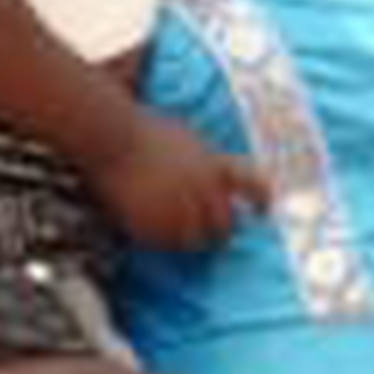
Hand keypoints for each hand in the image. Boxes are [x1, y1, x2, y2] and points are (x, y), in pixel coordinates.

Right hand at [90, 115, 275, 252]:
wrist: (110, 137)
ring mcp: (180, 209)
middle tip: (215, 234)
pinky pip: (169, 244)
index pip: (253, 186)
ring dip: (193, 238)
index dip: (262, 200)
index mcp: (214, 166)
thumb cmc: (143, 130)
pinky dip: (166, 242)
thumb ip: (206, 161)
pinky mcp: (155, 224)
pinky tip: (157, 232)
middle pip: (226, 224)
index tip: (263, 211)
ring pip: (198, 240)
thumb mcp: (186, 138)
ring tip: (183, 234)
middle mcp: (203, 190)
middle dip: (221, 229)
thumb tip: (219, 183)